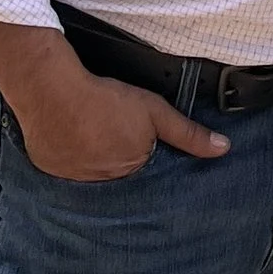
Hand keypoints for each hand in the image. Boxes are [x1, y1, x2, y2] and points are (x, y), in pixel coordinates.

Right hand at [5, 41, 229, 182]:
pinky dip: (67, 155)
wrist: (51, 91)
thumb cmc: (105, 99)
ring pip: (90, 170)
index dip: (137, 149)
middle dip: (115, 154)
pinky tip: (68, 134)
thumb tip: (222, 149)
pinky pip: (64, 167)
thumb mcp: (155, 111)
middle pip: (116, 170)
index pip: (142, 169)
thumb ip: (188, 134)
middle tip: (105, 128)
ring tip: (87, 130)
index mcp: (131, 171)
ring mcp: (74, 178)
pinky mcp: (50, 170)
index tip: (127, 134)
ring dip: (91, 157)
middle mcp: (104, 182)